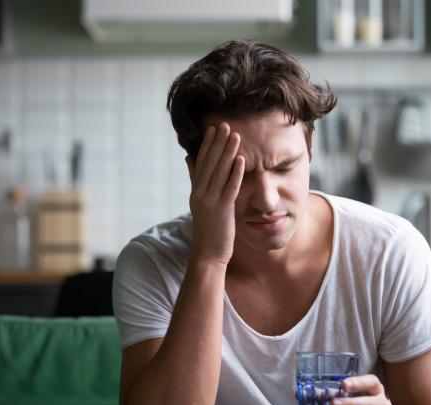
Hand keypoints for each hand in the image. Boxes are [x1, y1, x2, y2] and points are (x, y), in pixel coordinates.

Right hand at [186, 122, 244, 265]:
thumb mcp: (199, 202)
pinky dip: (235, 173)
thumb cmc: (208, 229)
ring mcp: (210, 201)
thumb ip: (195, 179)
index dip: (208, 145)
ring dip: (228, 153)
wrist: (207, 254)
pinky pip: (229, 188)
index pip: (201, 163)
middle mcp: (200, 193)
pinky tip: (241, 161)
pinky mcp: (222, 210)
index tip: (214, 129)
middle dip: (218, 144)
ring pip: (220, 173)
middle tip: (225, 125)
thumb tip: (189, 158)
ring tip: (235, 136)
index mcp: (196, 191)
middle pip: (210, 164)